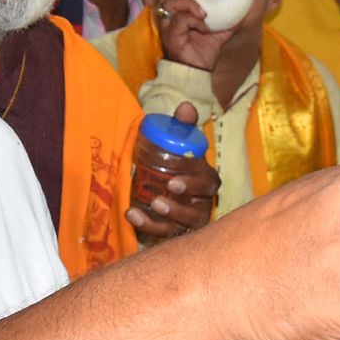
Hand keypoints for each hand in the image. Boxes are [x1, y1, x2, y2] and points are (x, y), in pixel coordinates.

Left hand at [125, 102, 219, 237]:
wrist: (159, 179)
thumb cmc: (174, 160)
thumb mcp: (178, 141)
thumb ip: (182, 125)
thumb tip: (186, 106)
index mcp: (206, 180)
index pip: (207, 183)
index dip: (193, 184)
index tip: (173, 182)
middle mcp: (201, 203)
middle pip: (197, 210)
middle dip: (179, 207)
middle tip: (159, 199)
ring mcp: (188, 220)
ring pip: (181, 225)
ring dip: (165, 219)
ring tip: (149, 207)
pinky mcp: (174, 231)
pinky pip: (164, 233)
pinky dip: (148, 226)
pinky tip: (132, 215)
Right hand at [154, 0, 232, 70]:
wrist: (197, 73)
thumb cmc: (202, 52)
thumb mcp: (219, 32)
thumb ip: (229, 19)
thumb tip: (247, 8)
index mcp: (176, 10)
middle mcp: (168, 15)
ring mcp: (167, 26)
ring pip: (170, 2)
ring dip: (189, 3)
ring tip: (204, 12)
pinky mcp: (170, 37)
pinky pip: (179, 21)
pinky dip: (193, 21)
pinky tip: (203, 28)